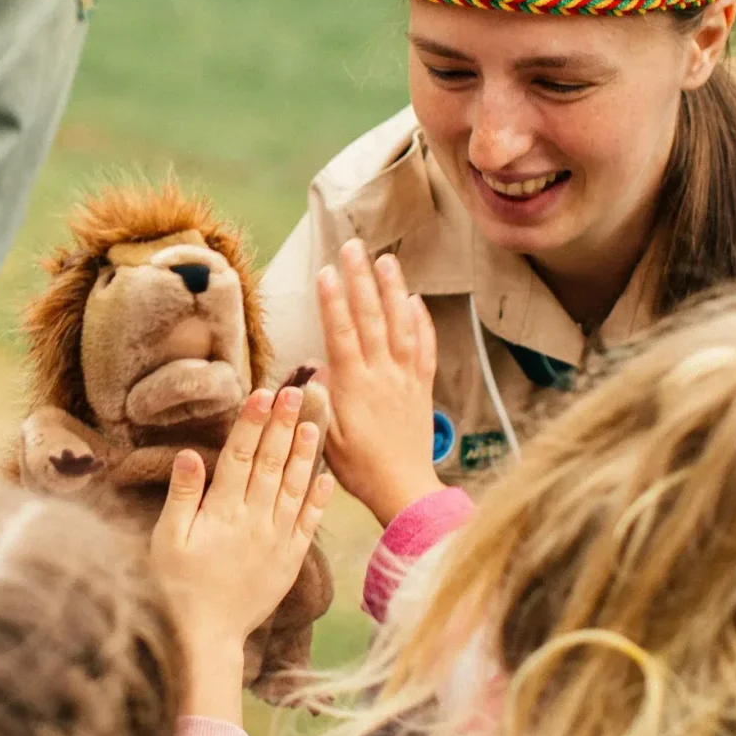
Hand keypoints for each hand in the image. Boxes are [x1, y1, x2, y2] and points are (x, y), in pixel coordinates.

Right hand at [152, 386, 333, 721]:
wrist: (206, 637)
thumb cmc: (176, 586)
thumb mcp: (167, 540)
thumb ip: (182, 496)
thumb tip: (190, 454)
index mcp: (222, 513)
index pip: (239, 457)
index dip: (251, 423)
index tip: (262, 394)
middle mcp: (254, 521)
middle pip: (270, 464)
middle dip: (282, 425)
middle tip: (295, 391)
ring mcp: (276, 540)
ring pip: (293, 487)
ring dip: (303, 453)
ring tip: (312, 422)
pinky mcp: (289, 560)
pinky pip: (308, 524)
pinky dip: (317, 500)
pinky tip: (326, 477)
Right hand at [315, 239, 441, 522]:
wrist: (403, 489)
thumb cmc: (359, 469)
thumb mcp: (327, 439)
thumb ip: (319, 401)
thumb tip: (312, 368)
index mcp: (355, 388)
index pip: (343, 335)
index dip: (334, 303)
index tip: (326, 273)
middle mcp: (384, 376)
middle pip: (373, 319)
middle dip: (361, 280)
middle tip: (353, 247)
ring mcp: (406, 379)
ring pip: (402, 326)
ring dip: (394, 290)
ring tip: (386, 259)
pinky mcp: (422, 387)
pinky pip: (424, 348)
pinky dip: (421, 322)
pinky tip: (415, 301)